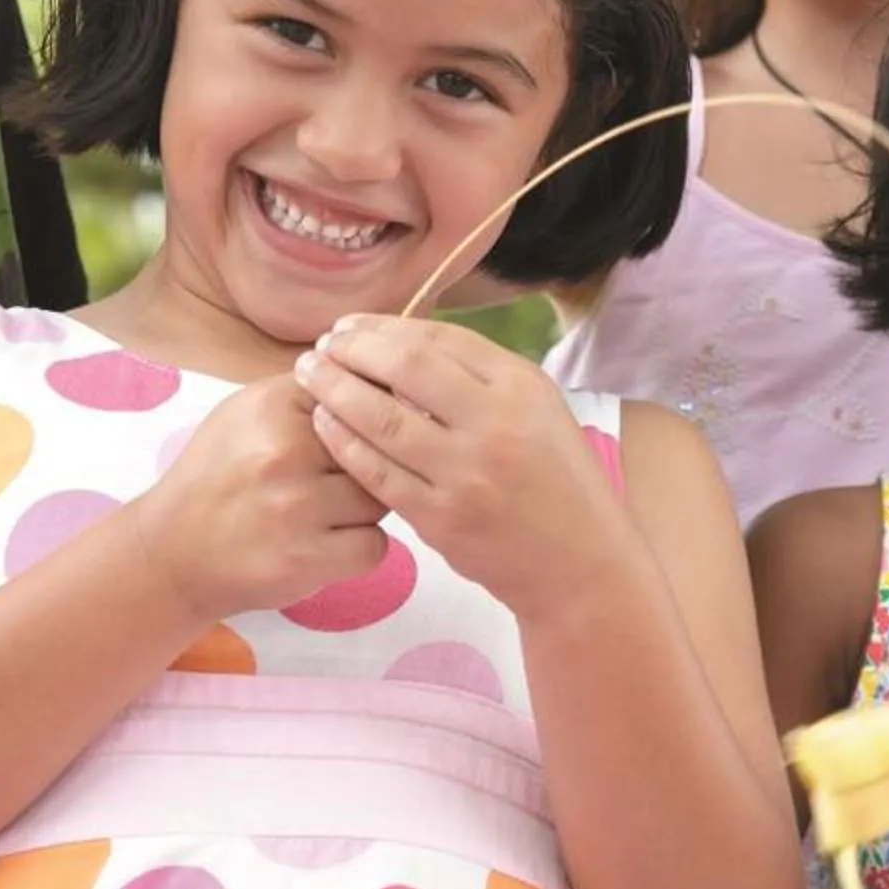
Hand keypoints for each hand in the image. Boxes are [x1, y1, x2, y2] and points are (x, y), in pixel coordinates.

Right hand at [135, 373, 389, 622]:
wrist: (170, 552)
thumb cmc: (216, 476)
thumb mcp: (246, 412)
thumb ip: (306, 391)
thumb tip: (373, 374)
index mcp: (273, 405)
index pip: (356, 393)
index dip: (363, 416)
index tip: (352, 432)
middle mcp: (285, 450)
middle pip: (374, 446)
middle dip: (365, 463)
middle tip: (333, 479)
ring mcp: (296, 506)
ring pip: (379, 497)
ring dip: (363, 509)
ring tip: (327, 511)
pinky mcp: (306, 558)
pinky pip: (374, 546)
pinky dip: (359, 548)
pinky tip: (328, 543)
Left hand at [293, 315, 630, 618]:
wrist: (578, 562)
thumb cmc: (556, 479)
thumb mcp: (538, 409)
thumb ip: (480, 376)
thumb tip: (402, 342)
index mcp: (521, 387)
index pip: (438, 337)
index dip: (384, 327)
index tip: (351, 326)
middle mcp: (494, 424)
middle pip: (405, 367)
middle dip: (352, 350)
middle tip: (321, 346)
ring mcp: (465, 474)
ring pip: (381, 419)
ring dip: (335, 391)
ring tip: (311, 375)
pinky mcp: (441, 518)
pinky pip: (377, 473)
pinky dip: (344, 442)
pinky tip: (324, 424)